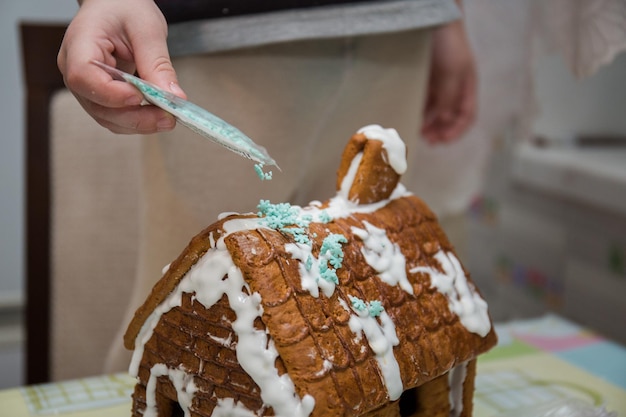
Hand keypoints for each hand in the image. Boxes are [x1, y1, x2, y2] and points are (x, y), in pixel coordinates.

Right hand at [57, 0, 186, 133]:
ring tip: (168, 119)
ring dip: (139, 124)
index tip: (140, 97)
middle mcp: (74, 69)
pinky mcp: (99, 96)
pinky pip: (115, 116)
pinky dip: (137, 121)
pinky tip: (157, 117)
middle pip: (97, 105)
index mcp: (79, 43)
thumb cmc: (124, 7)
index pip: (83, 76)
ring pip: (107, 117)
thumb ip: (157, 63)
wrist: (116, 6)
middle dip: (134, 117)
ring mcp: (85, 86)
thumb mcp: (147, 28)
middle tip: (168, 118)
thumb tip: (174, 97)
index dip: (111, 93)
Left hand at [421, 20, 476, 143]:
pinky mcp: (425, 79)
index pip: (467, 116)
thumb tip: (445, 122)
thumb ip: (450, 98)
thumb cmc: (448, 44)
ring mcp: (439, 83)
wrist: (432, 19)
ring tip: (417, 130)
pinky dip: (419, 110)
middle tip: (425, 139)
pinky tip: (411, 115)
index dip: (456, 131)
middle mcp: (454, 87)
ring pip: (435, 110)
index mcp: (467, 86)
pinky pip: (423, 100)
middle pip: (449, 116)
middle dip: (439, 129)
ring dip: (428, 123)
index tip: (442, 141)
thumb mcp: (452, 73)